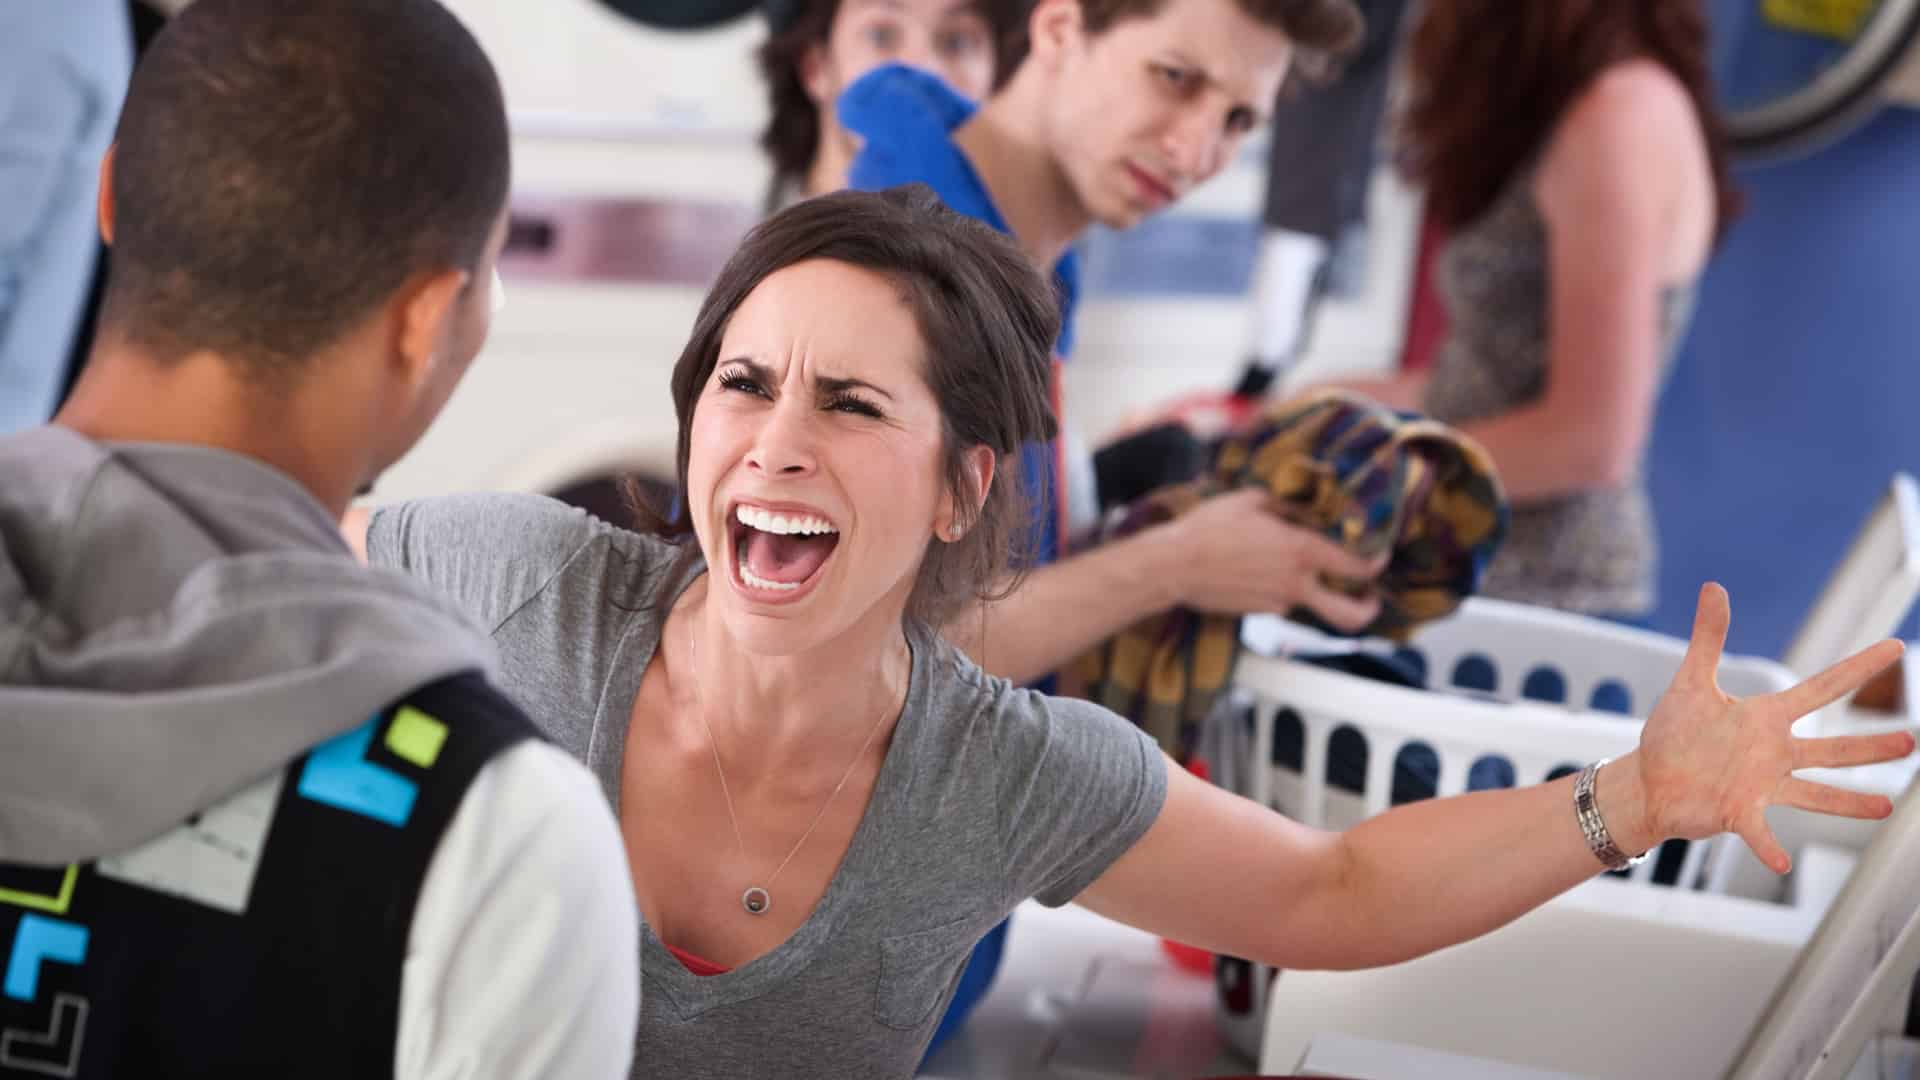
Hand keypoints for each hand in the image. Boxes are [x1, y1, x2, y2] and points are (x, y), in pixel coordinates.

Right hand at [1155, 488, 1384, 630]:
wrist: (1173, 566)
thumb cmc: (1208, 528)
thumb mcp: (1251, 500)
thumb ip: (1286, 506)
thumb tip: (1303, 509)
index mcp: (1302, 551)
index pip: (1356, 566)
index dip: (1375, 563)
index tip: (1378, 558)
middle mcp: (1297, 583)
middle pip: (1349, 614)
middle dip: (1367, 609)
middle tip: (1369, 599)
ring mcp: (1279, 602)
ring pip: (1310, 604)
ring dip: (1312, 592)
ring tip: (1298, 573)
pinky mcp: (1260, 612)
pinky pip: (1281, 602)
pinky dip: (1278, 590)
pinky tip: (1257, 573)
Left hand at [1622, 583, 1912, 873]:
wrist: (1647, 781)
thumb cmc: (1673, 735)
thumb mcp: (1690, 682)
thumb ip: (1707, 638)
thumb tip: (1714, 587)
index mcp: (1765, 717)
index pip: (1821, 687)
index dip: (1857, 668)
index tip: (1894, 647)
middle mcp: (1773, 753)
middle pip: (1831, 748)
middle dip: (1870, 746)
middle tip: (1912, 741)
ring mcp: (1760, 785)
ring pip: (1814, 792)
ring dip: (1848, 801)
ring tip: (1886, 806)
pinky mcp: (1738, 812)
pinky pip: (1760, 833)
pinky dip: (1770, 848)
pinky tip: (1784, 866)